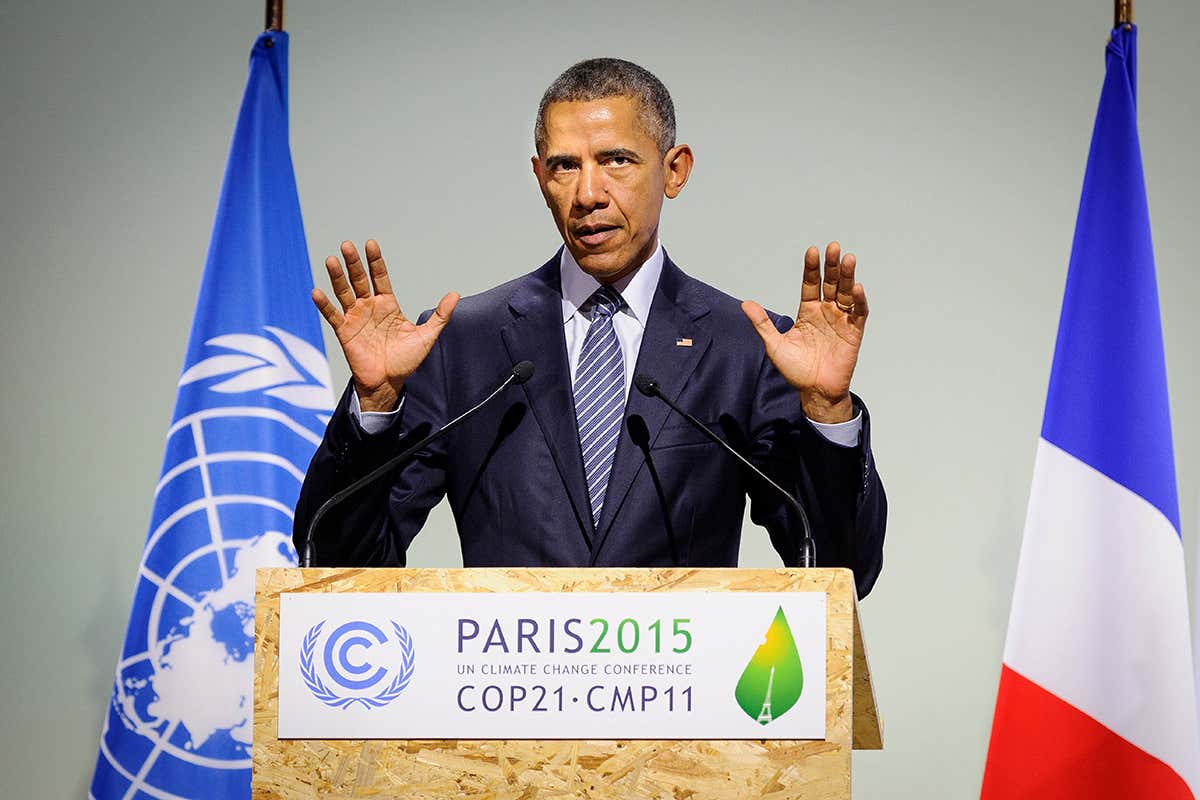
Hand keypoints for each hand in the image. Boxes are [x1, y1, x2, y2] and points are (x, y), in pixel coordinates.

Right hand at [313, 239, 458, 411]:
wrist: (389, 383)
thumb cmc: (406, 360)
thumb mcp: (427, 336)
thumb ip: (440, 315)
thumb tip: (455, 294)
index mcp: (387, 304)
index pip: (380, 277)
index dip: (375, 261)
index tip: (370, 244)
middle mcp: (369, 307)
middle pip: (360, 279)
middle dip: (353, 263)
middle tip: (347, 245)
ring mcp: (355, 318)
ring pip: (344, 293)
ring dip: (337, 277)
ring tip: (331, 260)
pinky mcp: (344, 332)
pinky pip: (332, 316)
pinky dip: (324, 305)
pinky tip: (317, 292)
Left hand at [741, 242, 868, 422]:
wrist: (815, 391)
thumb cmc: (795, 370)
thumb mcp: (775, 344)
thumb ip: (762, 323)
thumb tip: (745, 303)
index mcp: (807, 311)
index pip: (810, 284)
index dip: (812, 268)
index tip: (812, 251)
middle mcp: (825, 311)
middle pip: (830, 283)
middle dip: (832, 265)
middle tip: (834, 247)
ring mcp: (841, 320)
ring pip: (845, 293)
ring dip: (847, 276)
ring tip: (847, 259)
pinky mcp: (854, 332)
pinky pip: (858, 313)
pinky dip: (858, 300)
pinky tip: (856, 287)